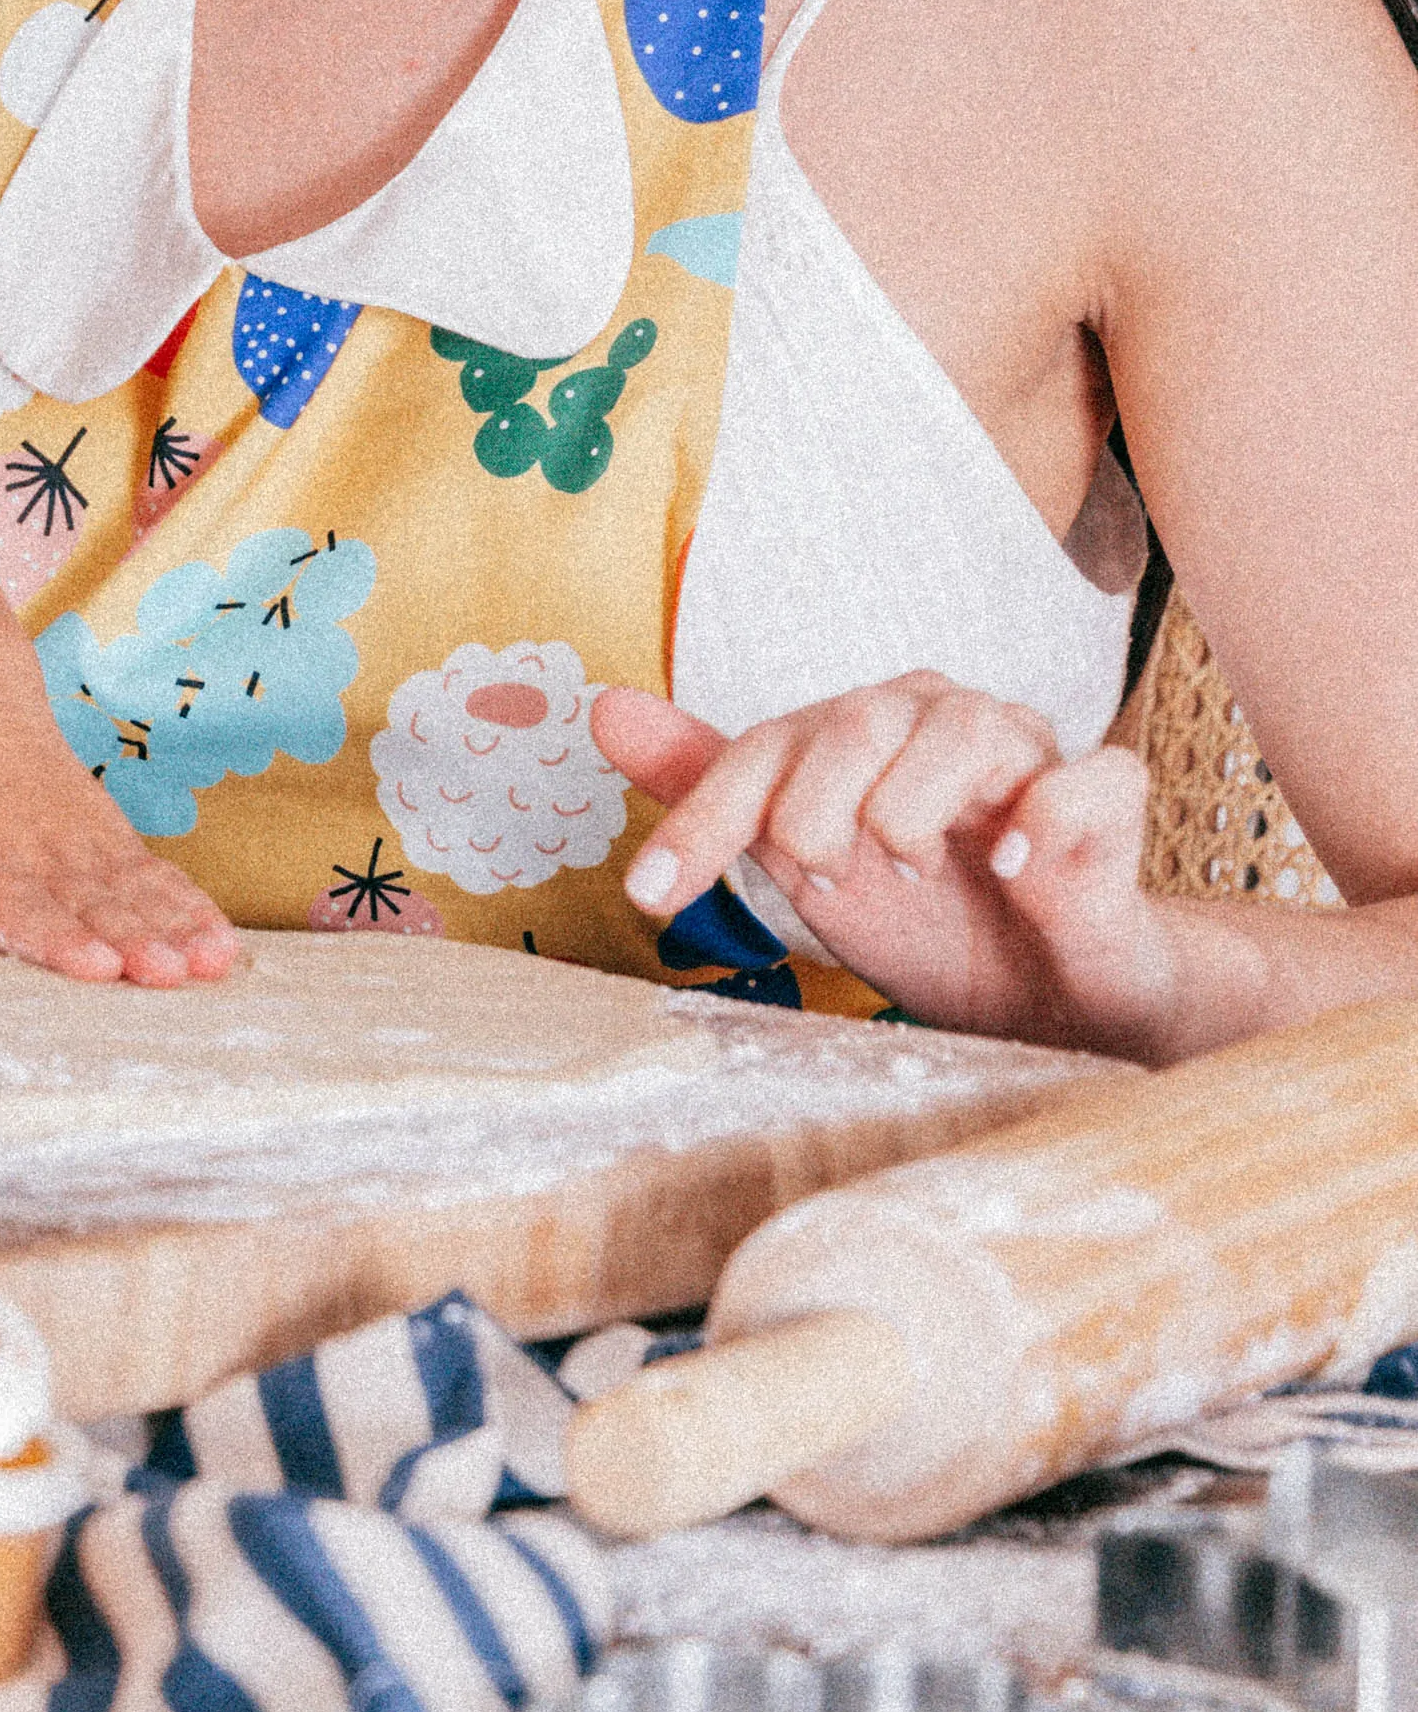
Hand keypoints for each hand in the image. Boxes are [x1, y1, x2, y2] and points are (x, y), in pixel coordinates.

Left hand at [0, 695, 241, 988]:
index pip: (20, 906)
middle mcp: (41, 858)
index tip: (90, 964)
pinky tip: (223, 942)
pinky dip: (192, 908)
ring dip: (175, 930)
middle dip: (132, 942)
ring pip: (135, 894)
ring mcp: (84, 849)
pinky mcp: (112, 842)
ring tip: (210, 963)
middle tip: (164, 974)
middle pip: (91, 905)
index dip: (55, 937)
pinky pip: (158, 878)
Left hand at [593, 679, 1177, 1055]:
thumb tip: (604, 709)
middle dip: (814, 814)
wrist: (1058, 1001)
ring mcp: (1032, 754)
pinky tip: (1010, 869)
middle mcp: (942, 721)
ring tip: (912, 875)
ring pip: (962, 727)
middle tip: (827, 881)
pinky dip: (1043, 820)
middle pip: (854, 721)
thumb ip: (716, 788)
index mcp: (865, 730)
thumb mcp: (810, 867)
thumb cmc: (935, 922)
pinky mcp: (1108, 803)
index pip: (764, 747)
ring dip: (912, 811)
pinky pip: (1088, 779)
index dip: (703, 818)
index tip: (651, 895)